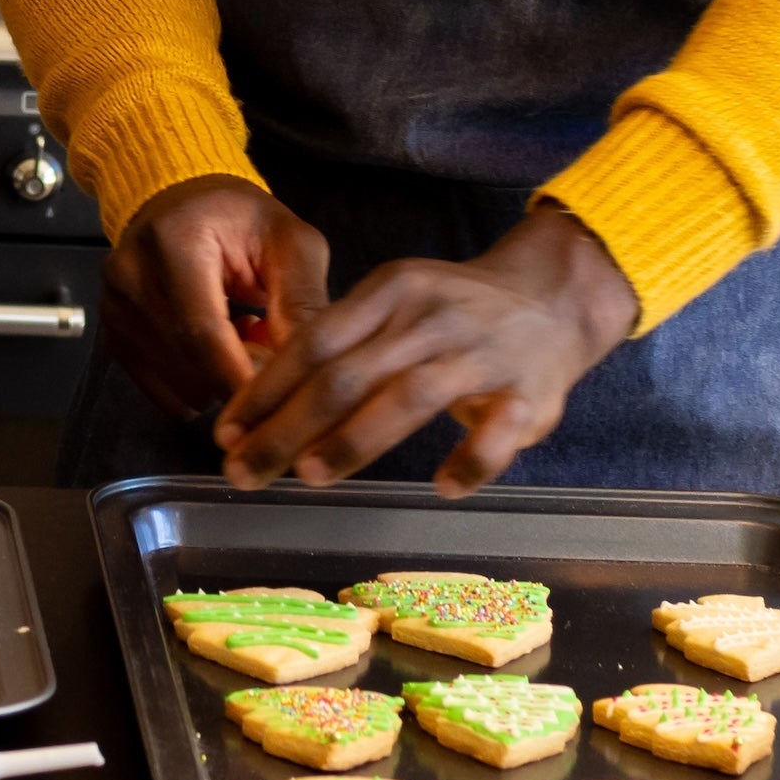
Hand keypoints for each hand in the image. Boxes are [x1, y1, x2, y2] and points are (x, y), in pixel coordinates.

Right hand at [100, 174, 331, 417]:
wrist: (183, 202)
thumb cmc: (242, 220)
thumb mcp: (289, 243)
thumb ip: (302, 301)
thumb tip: (311, 368)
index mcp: (172, 240)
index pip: (202, 330)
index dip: (241, 376)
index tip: (282, 397)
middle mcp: (130, 273)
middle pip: (186, 361)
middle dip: (236, 383)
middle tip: (272, 370)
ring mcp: (114, 306)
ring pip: (172, 381)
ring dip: (217, 385)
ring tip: (242, 346)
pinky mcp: (112, 332)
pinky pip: (157, 386)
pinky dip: (194, 387)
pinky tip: (213, 355)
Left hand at [215, 205, 639, 498]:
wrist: (553, 297)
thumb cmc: (451, 313)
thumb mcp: (393, 304)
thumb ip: (340, 344)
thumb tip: (260, 404)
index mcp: (390, 291)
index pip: (313, 341)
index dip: (265, 390)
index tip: (226, 432)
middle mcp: (431, 317)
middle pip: (347, 375)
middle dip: (287, 428)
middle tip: (245, 472)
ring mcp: (482, 354)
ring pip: (409, 398)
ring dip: (354, 440)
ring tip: (310, 476)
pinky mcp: (530, 393)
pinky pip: (497, 433)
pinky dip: (469, 461)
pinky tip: (441, 488)